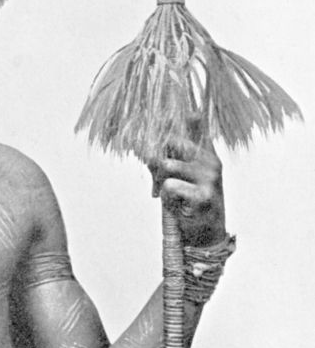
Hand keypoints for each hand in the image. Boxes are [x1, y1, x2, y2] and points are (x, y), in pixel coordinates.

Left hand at [149, 118, 225, 246]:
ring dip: (159, 179)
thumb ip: (162, 156)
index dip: (175, 114)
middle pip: (171, 139)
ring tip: (168, 191)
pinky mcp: (204, 195)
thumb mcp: (175, 175)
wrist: (206, 235)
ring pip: (166, 164)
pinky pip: (170, 185)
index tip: (163, 113)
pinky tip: (176, 203)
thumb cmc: (188, 202)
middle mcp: (211, 159)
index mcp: (206, 151)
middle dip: (154, 154)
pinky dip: (165, 195)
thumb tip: (137, 140)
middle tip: (156, 173)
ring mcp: (209, 177)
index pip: (194, 120)